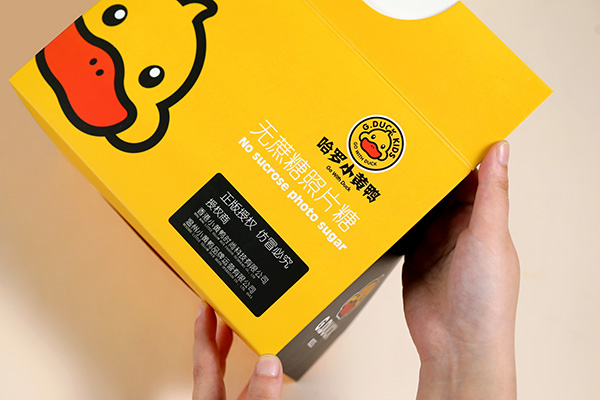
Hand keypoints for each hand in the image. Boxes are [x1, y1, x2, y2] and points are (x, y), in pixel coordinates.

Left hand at [193, 301, 282, 399]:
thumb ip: (260, 392)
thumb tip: (269, 363)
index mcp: (208, 398)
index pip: (204, 358)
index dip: (204, 329)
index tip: (205, 306)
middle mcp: (212, 399)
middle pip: (211, 360)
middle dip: (216, 333)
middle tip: (219, 309)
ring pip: (222, 373)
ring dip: (229, 350)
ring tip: (234, 330)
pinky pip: (238, 387)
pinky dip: (247, 373)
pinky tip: (257, 368)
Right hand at [396, 141, 519, 398]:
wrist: (456, 344)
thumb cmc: (485, 297)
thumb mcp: (489, 237)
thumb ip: (491, 194)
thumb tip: (500, 148)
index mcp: (483, 220)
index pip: (469, 177)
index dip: (456, 153)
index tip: (437, 127)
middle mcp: (458, 229)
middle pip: (438, 190)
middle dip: (423, 169)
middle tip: (400, 140)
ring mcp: (432, 244)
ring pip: (417, 208)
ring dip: (405, 191)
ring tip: (384, 163)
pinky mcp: (411, 258)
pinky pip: (399, 230)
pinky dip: (390, 216)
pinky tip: (377, 199)